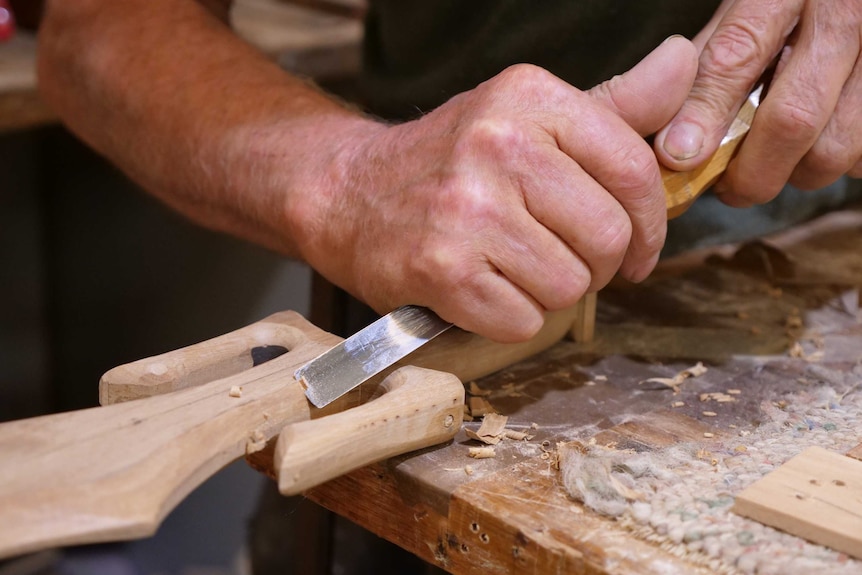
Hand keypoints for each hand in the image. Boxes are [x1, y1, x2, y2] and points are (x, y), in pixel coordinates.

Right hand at [291, 37, 697, 341]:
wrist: (347, 194)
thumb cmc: (448, 160)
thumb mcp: (527, 115)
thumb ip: (614, 104)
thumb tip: (686, 61)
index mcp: (528, 98)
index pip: (634, 168)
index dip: (650, 223)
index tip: (636, 247)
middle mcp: (497, 145)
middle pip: (609, 237)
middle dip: (598, 264)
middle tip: (565, 260)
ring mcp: (467, 210)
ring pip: (570, 286)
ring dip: (550, 292)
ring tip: (514, 269)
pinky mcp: (442, 269)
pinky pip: (525, 321)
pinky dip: (511, 318)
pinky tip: (485, 290)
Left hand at [655, 0, 861, 206]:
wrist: (853, 1)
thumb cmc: (797, 5)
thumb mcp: (749, 10)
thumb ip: (710, 65)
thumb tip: (672, 139)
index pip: (738, 55)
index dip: (705, 113)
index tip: (678, 155)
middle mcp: (844, 15)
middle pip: (792, 118)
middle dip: (751, 171)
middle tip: (729, 188)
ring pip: (834, 149)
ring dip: (796, 172)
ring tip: (776, 161)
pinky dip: (837, 163)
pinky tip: (819, 142)